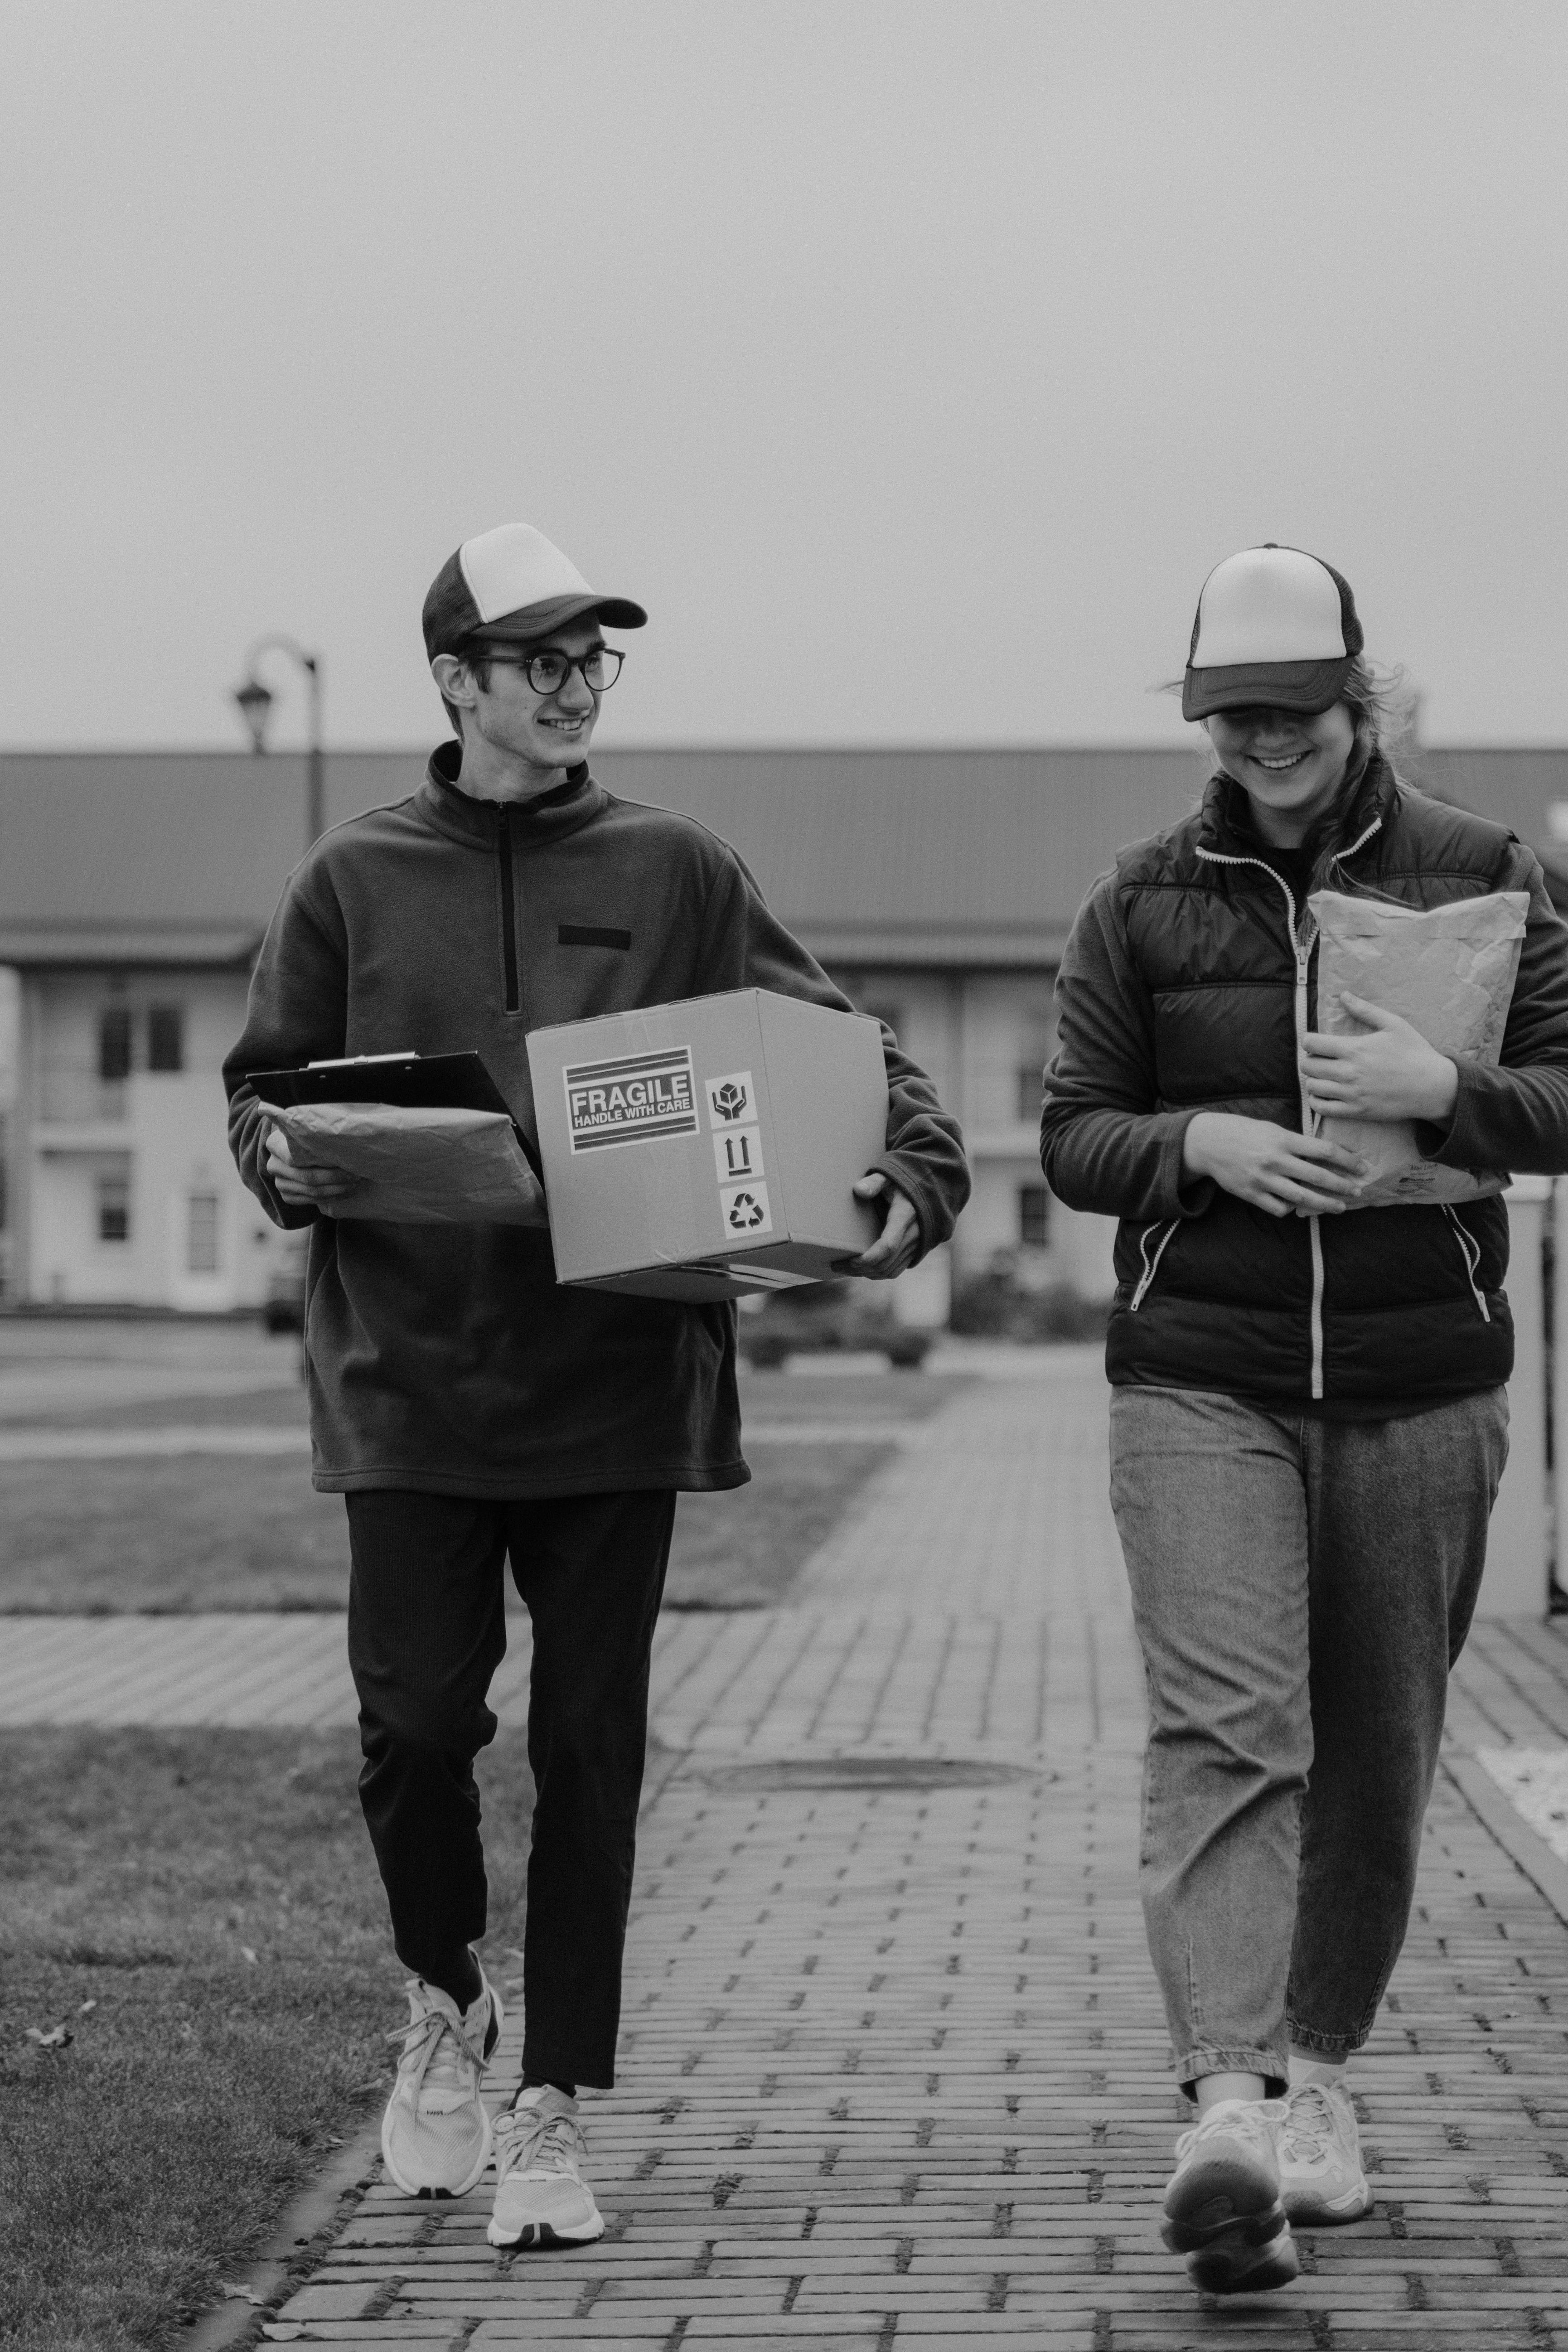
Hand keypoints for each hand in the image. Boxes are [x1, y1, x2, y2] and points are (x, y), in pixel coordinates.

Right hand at [264, 1124, 365, 1209]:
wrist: (293, 1150)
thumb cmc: (306, 1137)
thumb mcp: (306, 1130)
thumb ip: (314, 1133)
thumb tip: (343, 1139)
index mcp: (275, 1145)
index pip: (297, 1156)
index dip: (324, 1161)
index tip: (345, 1160)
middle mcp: (273, 1165)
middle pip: (308, 1177)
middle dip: (335, 1178)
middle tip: (356, 1175)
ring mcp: (279, 1183)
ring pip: (312, 1192)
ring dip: (337, 1190)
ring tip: (355, 1184)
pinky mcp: (287, 1197)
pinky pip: (312, 1201)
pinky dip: (332, 1198)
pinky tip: (346, 1192)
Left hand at [840, 1172, 921, 1277]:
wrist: (930, 1192)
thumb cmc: (904, 1183)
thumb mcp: (889, 1177)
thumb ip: (874, 1182)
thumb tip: (858, 1190)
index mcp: (905, 1216)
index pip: (888, 1246)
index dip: (868, 1258)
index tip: (849, 1261)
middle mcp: (913, 1235)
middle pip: (885, 1263)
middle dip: (860, 1269)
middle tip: (837, 1266)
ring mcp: (915, 1246)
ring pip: (890, 1271)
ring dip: (868, 1274)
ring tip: (846, 1270)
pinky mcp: (915, 1252)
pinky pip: (897, 1270)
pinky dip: (879, 1273)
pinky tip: (864, 1269)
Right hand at [1183, 1111, 1366, 1217]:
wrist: (1207, 1142)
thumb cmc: (1243, 1131)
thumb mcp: (1271, 1128)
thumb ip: (1295, 1141)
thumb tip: (1322, 1154)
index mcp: (1282, 1139)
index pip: (1324, 1150)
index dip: (1347, 1160)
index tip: (1362, 1167)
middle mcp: (1275, 1160)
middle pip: (1318, 1177)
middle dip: (1342, 1186)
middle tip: (1358, 1191)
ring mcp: (1262, 1179)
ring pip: (1302, 1197)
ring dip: (1325, 1204)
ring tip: (1339, 1207)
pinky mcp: (1251, 1194)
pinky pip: (1278, 1207)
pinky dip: (1290, 1208)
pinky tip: (1297, 1206)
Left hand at [1300, 993, 1458, 1124]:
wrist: (1432, 1086)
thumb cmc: (1415, 1053)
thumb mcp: (1394, 1024)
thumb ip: (1365, 1010)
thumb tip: (1343, 995)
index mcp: (1354, 1048)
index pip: (1311, 1043)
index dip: (1309, 1040)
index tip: (1316, 1042)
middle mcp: (1348, 1072)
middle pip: (1308, 1065)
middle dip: (1310, 1059)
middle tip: (1321, 1059)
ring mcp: (1350, 1093)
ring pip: (1312, 1086)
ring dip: (1313, 1079)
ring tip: (1323, 1076)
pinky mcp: (1356, 1111)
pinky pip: (1322, 1108)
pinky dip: (1316, 1101)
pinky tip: (1323, 1094)